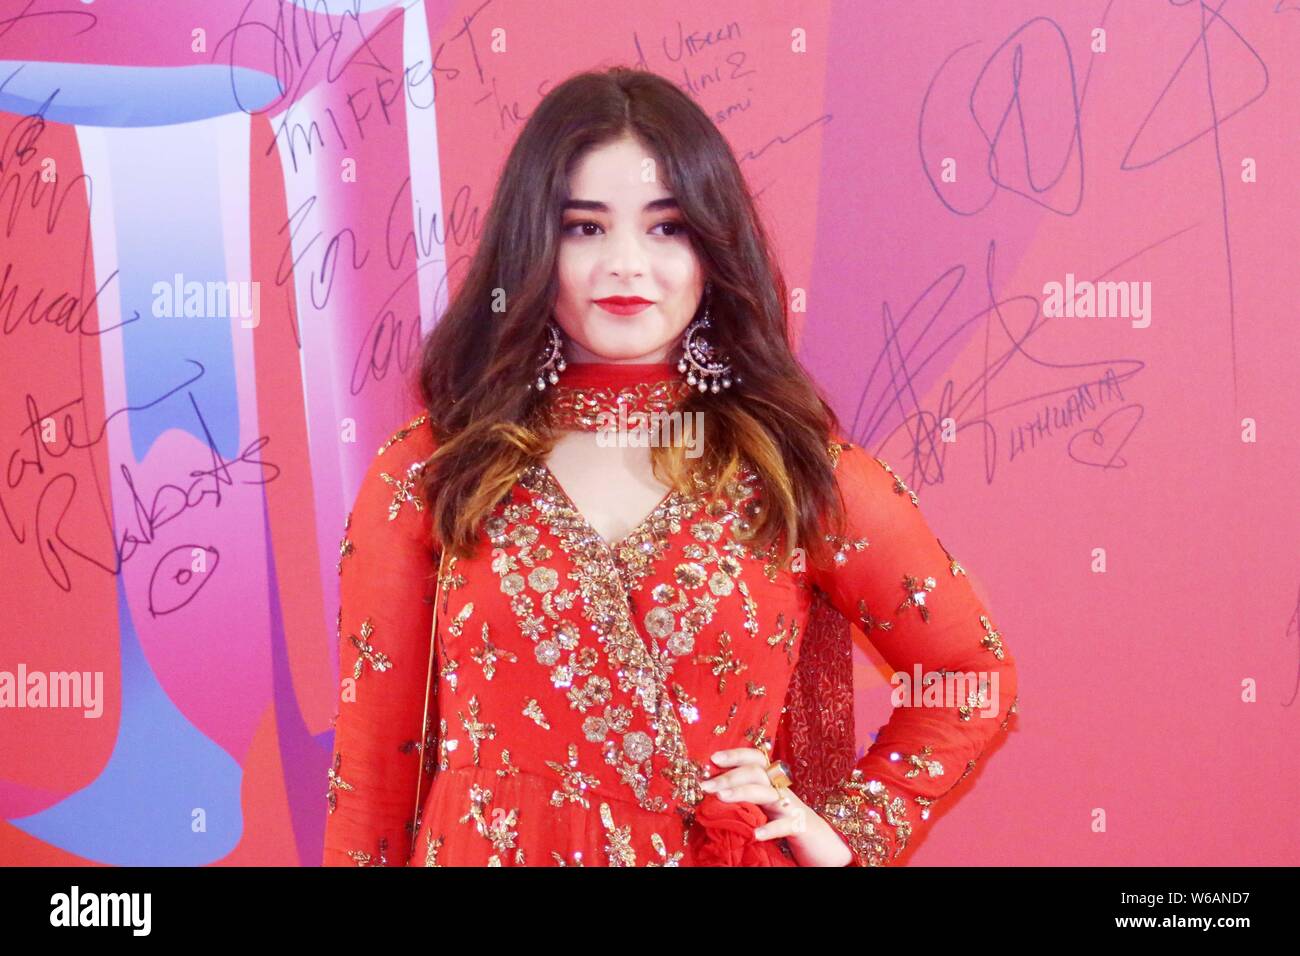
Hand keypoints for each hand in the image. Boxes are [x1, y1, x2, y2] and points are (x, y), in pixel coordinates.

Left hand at [701, 748, 854, 866]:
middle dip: (730, 776)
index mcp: (772, 783)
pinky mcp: (800, 827)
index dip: (736, 755)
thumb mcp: (764, 807)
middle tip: (706, 785)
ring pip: (767, 792)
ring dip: (743, 792)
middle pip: (757, 772)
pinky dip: (771, 828)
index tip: (713, 758)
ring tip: (721, 798)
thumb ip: (745, 798)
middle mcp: (781, 790)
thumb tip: (712, 792)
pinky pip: (786, 824)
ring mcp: (791, 807)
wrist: (825, 844)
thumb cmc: (786, 823)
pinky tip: (755, 834)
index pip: (755, 758)